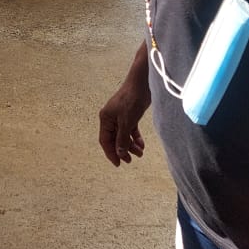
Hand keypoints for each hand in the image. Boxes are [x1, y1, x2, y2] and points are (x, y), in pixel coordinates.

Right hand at [98, 44, 151, 166]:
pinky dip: (135, 138)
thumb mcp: (126, 122)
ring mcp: (121, 116)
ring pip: (123, 135)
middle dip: (122, 150)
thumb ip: (122, 139)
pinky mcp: (130, 115)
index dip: (111, 153)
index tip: (118, 164)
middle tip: (130, 160)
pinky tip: (142, 145)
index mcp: (105, 118)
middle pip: (114, 139)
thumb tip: (119, 153)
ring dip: (131, 145)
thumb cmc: (131, 100)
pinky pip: (131, 130)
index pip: (105, 140)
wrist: (142, 84)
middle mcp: (111, 118)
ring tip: (140, 153)